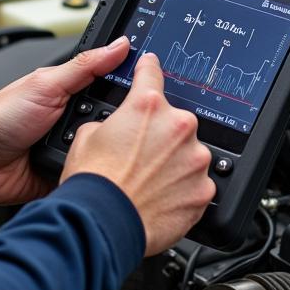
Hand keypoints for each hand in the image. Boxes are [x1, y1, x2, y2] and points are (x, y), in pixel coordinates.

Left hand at [0, 36, 130, 205]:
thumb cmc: (0, 117)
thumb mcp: (47, 84)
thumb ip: (85, 66)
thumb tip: (119, 45)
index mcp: (73, 92)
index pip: (113, 86)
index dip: (132, 88)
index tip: (153, 88)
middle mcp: (75, 118)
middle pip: (115, 121)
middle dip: (121, 125)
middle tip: (126, 126)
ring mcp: (71, 147)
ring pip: (106, 150)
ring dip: (106, 152)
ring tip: (113, 151)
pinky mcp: (66, 173)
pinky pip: (89, 174)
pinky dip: (92, 174)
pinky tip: (98, 172)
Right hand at [61, 52, 215, 255]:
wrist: (102, 225)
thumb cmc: (93, 183)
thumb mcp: (86, 136)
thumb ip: (110, 122)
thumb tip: (115, 127)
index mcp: (147, 106)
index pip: (151, 74)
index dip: (149, 67)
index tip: (151, 65)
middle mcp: (178, 127)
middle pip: (174, 120)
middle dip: (160, 134)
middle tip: (139, 156)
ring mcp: (195, 159)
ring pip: (189, 153)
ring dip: (174, 162)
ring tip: (149, 182)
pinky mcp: (203, 190)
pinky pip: (197, 183)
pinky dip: (183, 189)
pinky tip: (161, 198)